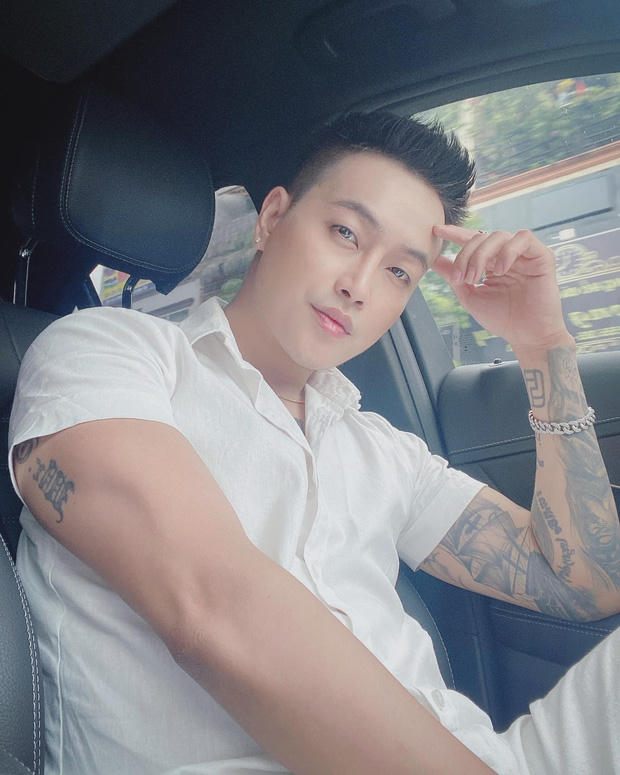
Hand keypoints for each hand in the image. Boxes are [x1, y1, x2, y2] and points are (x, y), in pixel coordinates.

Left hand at [432, 224, 571, 353]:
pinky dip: (508, 251)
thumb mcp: (470, 296)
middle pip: (481, 237)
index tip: (436, 231)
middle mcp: (508, 255)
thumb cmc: (502, 318)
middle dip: (466, 256)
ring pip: (499, 235)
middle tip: (461, 279)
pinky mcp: (542, 256)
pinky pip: (524, 238)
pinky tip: (500, 270)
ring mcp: (525, 255)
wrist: (527, 336)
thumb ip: (453, 276)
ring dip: (481, 255)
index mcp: (492, 263)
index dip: (455, 234)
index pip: (473, 241)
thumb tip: (433, 260)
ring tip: (476, 278)